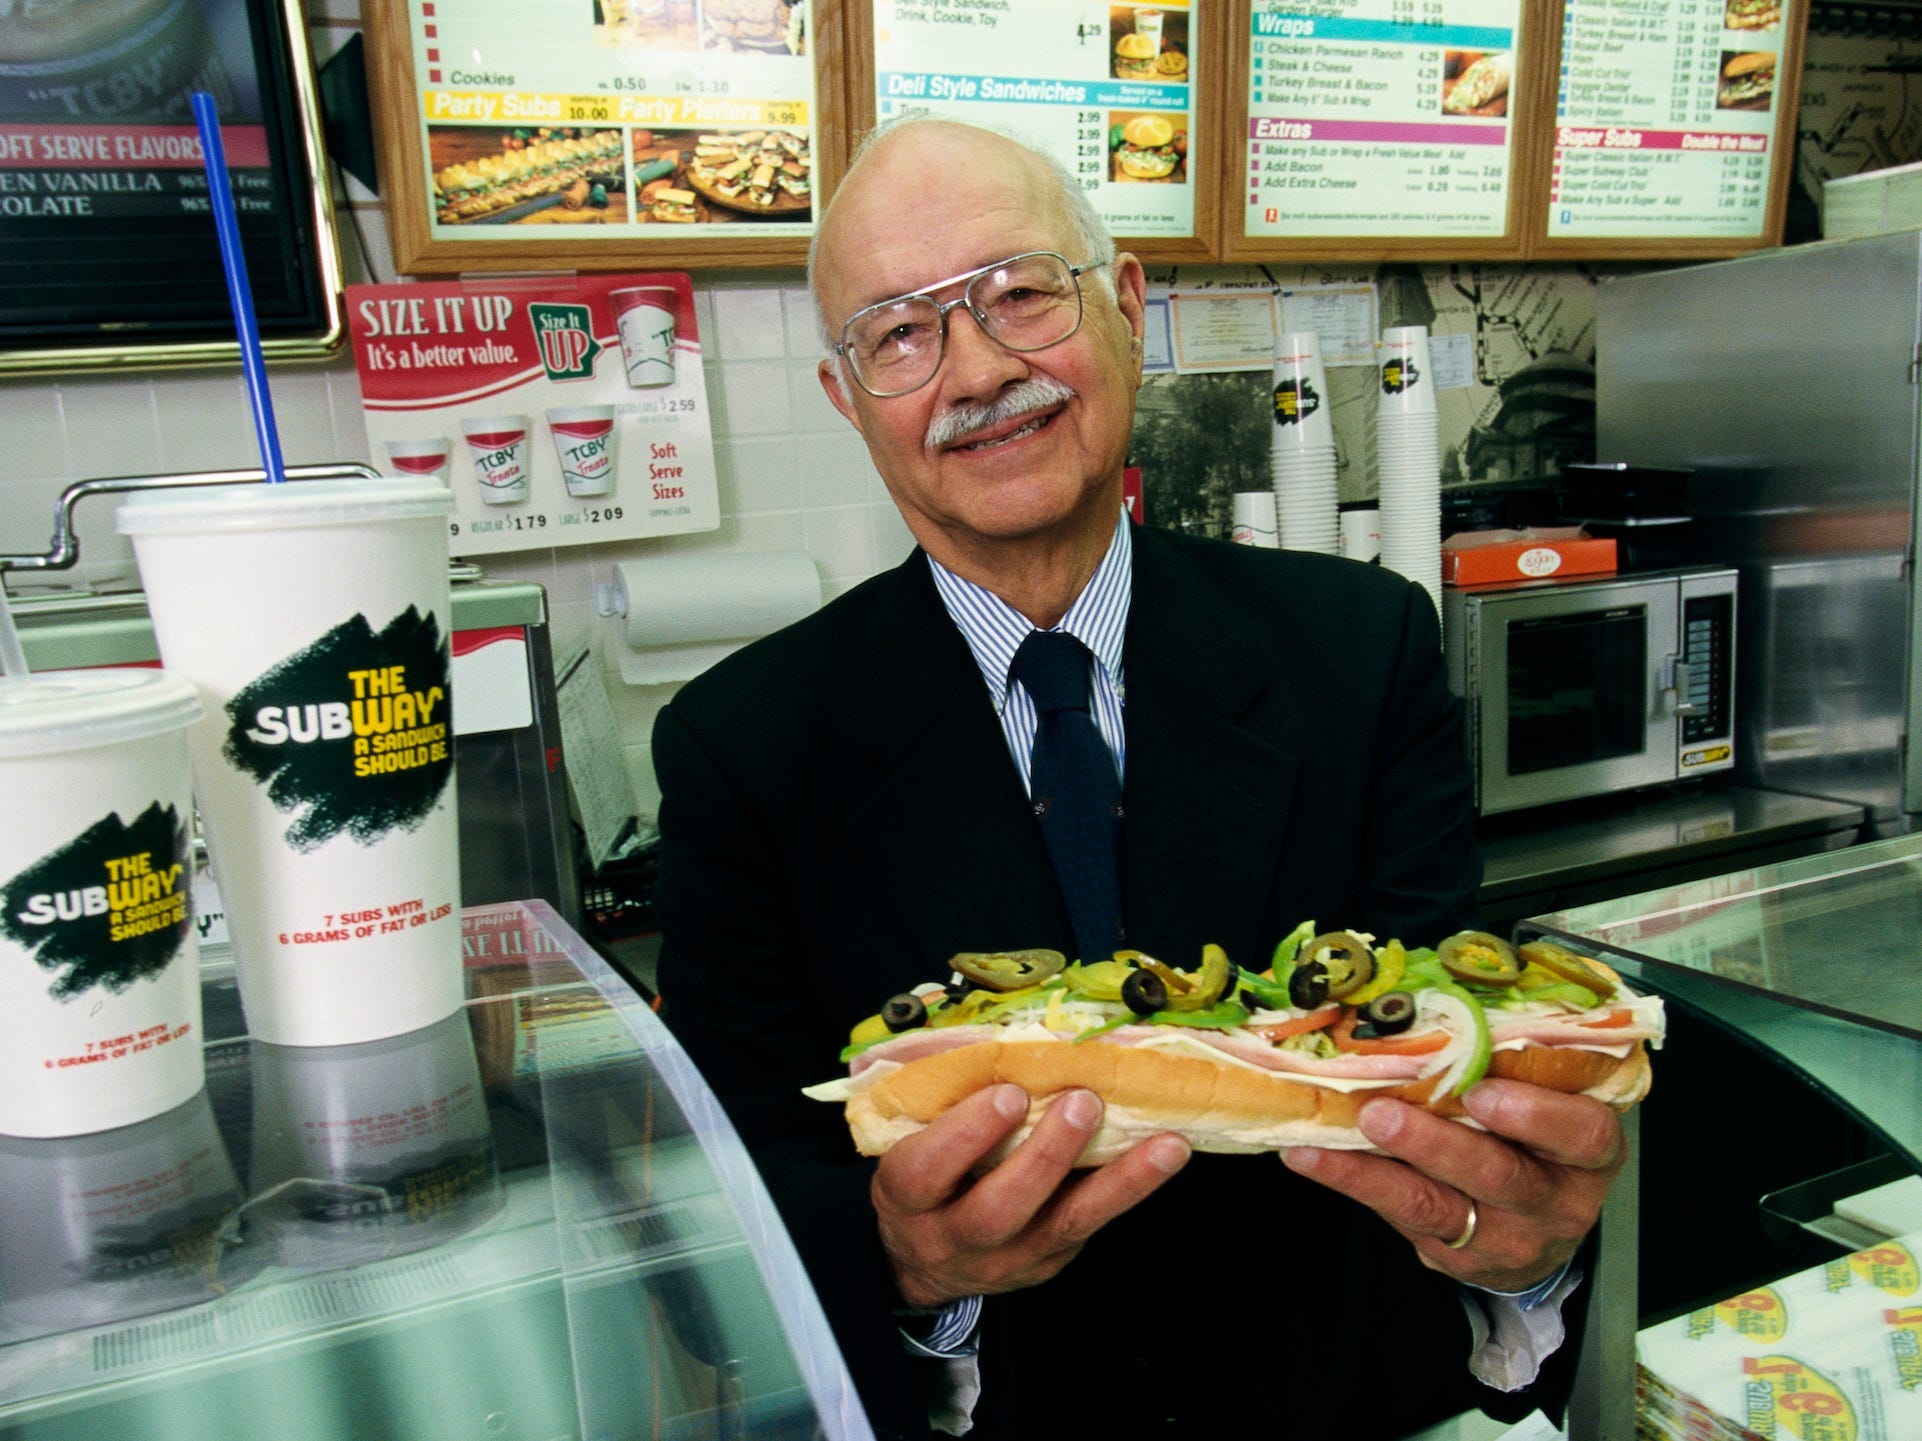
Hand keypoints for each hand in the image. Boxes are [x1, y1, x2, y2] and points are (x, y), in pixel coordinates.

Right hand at [872, 1084, 1190, 1308]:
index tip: (1007, 1094)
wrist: (920, 1260)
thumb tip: (997, 1041)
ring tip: (1164, 1145)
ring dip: (1118, 1182)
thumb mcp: (905, 1143)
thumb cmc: (919, 1178)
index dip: (967, 1134)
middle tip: (1083, 1102)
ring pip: (1063, 1225)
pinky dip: (1128, 1189)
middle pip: (997, 1210)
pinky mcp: (1047, 1263)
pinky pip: (1089, 1226)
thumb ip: (939, 1105)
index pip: (927, 1171)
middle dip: (1044, 1156)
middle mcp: (952, 1238)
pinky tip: (1162, 1158)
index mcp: (906, 1198)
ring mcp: (1005, 1260)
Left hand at [1282, 1079, 1625, 1292]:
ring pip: (1436, 1207)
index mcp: (1587, 1154)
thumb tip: (1433, 1006)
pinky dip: (1354, 1184)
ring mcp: (1504, 1238)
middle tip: (1381, 1113)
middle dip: (1435, 1145)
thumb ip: (1517, 1068)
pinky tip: (1314, 1158)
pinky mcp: (1455, 1256)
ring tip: (1323, 1143)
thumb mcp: (1553, 1104)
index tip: (1482, 1091)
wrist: (1538, 1229)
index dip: (1535, 1115)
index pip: (1582, 1136)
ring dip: (1373, 1173)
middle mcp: (1554, 1203)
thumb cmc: (1540, 1143)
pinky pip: (1400, 1219)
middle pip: (1499, 1177)